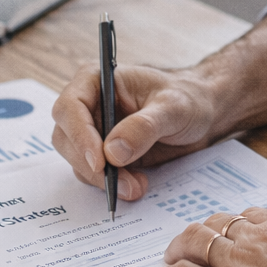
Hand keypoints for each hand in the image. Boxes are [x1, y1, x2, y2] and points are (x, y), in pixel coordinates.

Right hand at [49, 63, 221, 201]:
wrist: (200, 114)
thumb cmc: (187, 98)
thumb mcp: (173, 107)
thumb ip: (144, 126)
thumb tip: (112, 152)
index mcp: (97, 80)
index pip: (70, 107)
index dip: (79, 135)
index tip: (100, 162)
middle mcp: (88, 104)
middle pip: (66, 138)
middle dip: (92, 165)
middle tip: (121, 184)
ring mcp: (92, 130)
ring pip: (77, 160)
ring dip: (102, 179)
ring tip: (136, 186)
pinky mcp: (102, 153)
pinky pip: (93, 174)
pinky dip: (110, 184)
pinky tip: (135, 184)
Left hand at [155, 207, 266, 266]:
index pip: (251, 217)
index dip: (235, 225)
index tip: (230, 232)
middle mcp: (259, 236)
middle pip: (217, 224)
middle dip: (199, 231)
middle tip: (189, 241)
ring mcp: (239, 263)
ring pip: (195, 244)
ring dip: (178, 249)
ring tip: (169, 257)